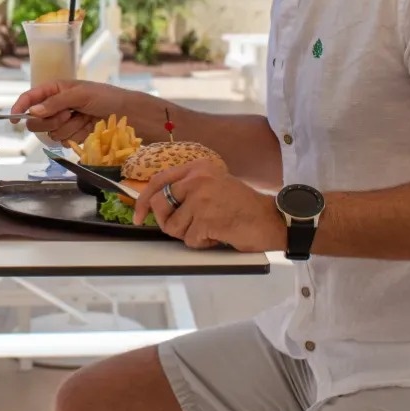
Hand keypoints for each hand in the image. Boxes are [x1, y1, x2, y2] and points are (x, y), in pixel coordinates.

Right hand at [11, 79, 131, 147]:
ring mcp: (63, 122)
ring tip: (84, 119)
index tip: (14, 119)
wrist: (127, 115)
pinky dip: (74, 136)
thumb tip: (34, 111)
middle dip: (50, 120)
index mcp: (55, 90)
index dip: (20, 107)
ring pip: (50, 132)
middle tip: (67, 114)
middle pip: (36, 119)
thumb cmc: (105, 97)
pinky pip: (62, 141)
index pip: (31, 98)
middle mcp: (56, 106)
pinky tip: (87, 129)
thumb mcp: (80, 94)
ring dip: (67, 127)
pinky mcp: (72, 135)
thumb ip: (56, 102)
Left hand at [135, 160, 284, 252]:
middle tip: (187, 228)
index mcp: (197, 167)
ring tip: (212, 228)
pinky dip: (203, 243)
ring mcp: (200, 198)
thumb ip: (188, 189)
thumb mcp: (213, 185)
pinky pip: (189, 239)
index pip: (158, 180)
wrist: (271, 219)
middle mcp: (196, 179)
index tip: (138, 215)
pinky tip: (220, 234)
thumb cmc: (243, 206)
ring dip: (190, 235)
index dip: (144, 200)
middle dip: (167, 222)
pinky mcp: (205, 219)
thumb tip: (157, 204)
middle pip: (161, 205)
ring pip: (173, 227)